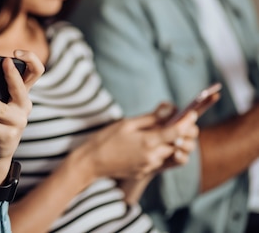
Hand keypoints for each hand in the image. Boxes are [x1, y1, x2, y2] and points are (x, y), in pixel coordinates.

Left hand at [0, 50, 43, 184]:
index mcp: (22, 93)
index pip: (36, 71)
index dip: (30, 58)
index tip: (15, 53)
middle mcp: (24, 106)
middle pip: (21, 88)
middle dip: (13, 74)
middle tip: (4, 62)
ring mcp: (18, 122)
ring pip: (4, 110)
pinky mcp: (8, 136)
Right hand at [77, 102, 197, 180]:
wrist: (91, 163)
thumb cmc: (105, 139)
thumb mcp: (126, 124)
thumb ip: (150, 118)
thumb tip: (169, 109)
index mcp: (148, 142)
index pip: (177, 131)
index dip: (187, 121)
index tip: (191, 113)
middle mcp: (153, 156)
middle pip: (180, 144)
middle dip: (185, 133)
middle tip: (181, 122)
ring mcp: (151, 166)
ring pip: (174, 154)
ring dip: (175, 144)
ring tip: (166, 133)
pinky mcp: (146, 172)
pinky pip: (163, 162)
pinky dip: (164, 152)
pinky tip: (152, 144)